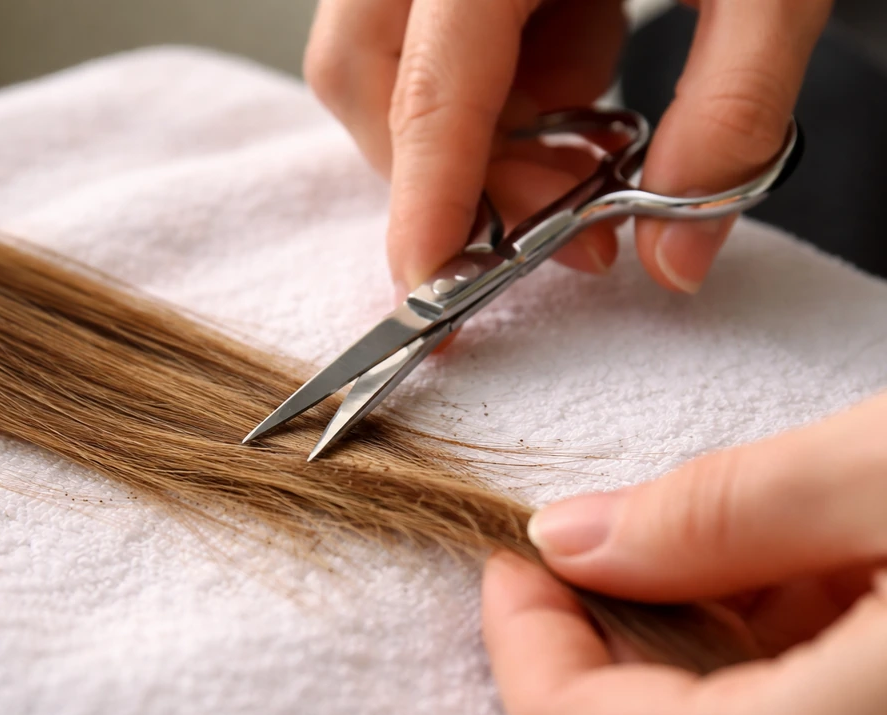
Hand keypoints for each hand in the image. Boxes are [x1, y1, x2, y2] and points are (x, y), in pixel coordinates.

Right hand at [304, 0, 830, 299]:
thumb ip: (730, 113)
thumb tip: (673, 255)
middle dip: (452, 171)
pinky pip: (438, 47)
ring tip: (592, 135)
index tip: (427, 283)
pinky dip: (504, 91)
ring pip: (394, 69)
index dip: (424, 195)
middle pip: (369, 74)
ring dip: (487, 135)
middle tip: (560, 215)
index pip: (432, 79)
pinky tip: (578, 73)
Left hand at [482, 390, 886, 714]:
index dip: (522, 645)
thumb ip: (716, 515)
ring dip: (690, 644)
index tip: (516, 560)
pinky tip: (801, 580)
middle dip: (603, 642)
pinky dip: (767, 659)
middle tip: (608, 545)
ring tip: (731, 545)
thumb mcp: (886, 476)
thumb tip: (570, 537)